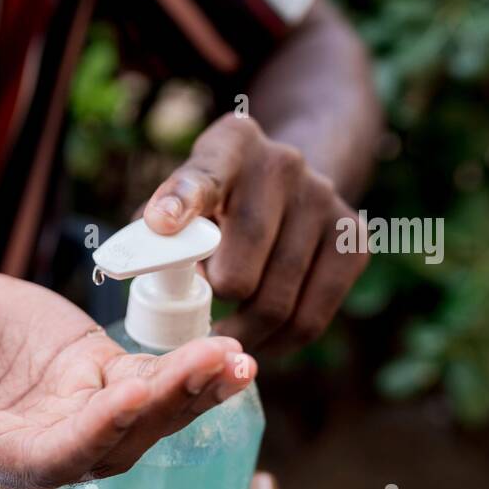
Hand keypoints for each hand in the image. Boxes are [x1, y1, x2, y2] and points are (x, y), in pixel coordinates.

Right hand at [0, 263, 255, 488]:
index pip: (48, 459)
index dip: (90, 434)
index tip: (129, 399)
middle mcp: (38, 442)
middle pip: (114, 443)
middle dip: (166, 410)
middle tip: (215, 367)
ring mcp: (71, 407)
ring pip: (143, 416)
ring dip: (191, 393)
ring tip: (237, 360)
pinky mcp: (92, 370)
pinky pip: (147, 377)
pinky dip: (185, 369)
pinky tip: (225, 352)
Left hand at [144, 113, 367, 352]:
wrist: (289, 182)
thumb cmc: (213, 204)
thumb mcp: (178, 200)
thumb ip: (152, 232)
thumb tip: (136, 267)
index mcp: (230, 145)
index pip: (203, 177)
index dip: (182, 202)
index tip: (161, 223)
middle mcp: (282, 164)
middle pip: (238, 268)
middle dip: (213, 302)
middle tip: (200, 313)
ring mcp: (324, 200)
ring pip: (276, 303)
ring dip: (242, 331)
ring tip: (222, 334)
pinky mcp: (352, 240)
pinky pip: (310, 319)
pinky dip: (279, 342)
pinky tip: (258, 339)